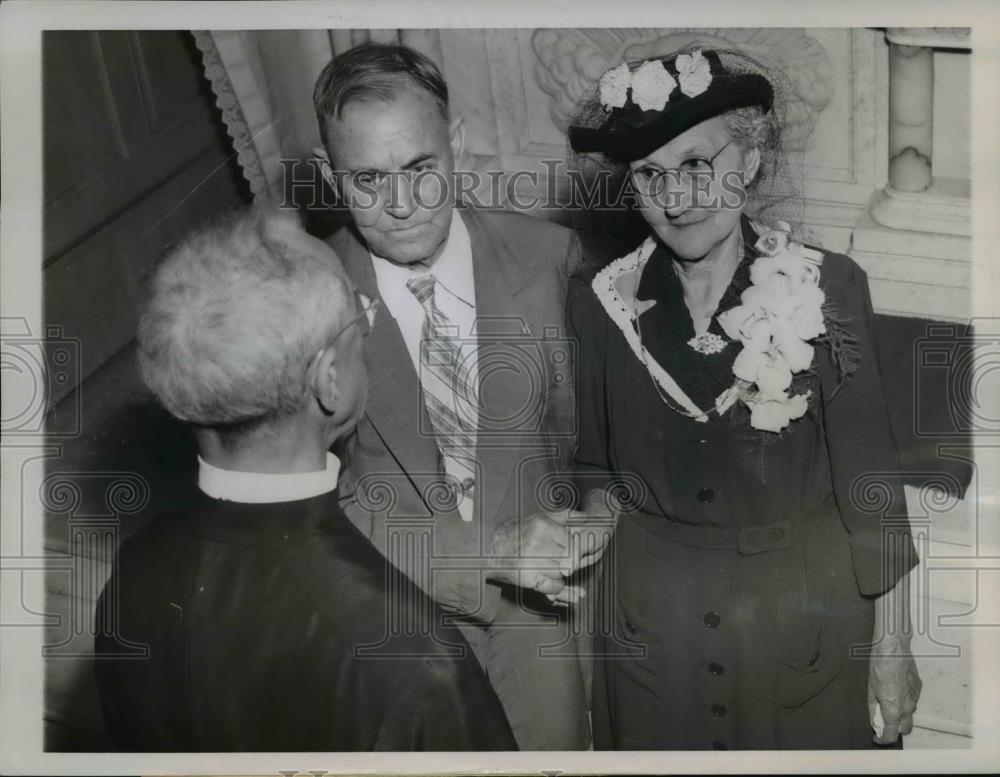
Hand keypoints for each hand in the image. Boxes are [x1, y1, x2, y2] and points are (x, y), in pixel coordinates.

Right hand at [488, 509, 613, 604]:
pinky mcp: (527, 578)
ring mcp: (531, 561)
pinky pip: (554, 586)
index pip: (573, 542)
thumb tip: (588, 518)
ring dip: (559, 574)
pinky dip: (553, 587)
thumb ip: (565, 516)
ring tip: (544, 566)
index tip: (567, 550)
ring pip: (563, 574)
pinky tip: (543, 578)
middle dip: (566, 562)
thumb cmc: (517, 533)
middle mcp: (537, 542)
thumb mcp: (539, 518)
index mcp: (542, 525)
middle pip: (570, 559)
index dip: (573, 548)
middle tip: (554, 559)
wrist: (488, 550)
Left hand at [868, 636, 921, 744]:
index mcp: (894, 709)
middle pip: (905, 729)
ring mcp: (915, 697)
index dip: (883, 739)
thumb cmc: (879, 666)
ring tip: (888, 704)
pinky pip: (913, 700)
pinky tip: (896, 691)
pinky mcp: (918, 687)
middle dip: (895, 729)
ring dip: (901, 715)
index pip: (891, 734)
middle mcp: (908, 706)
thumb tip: (874, 721)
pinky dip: (905, 701)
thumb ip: (873, 708)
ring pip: (910, 714)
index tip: (877, 738)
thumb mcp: (870, 689)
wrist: (893, 649)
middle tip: (883, 722)